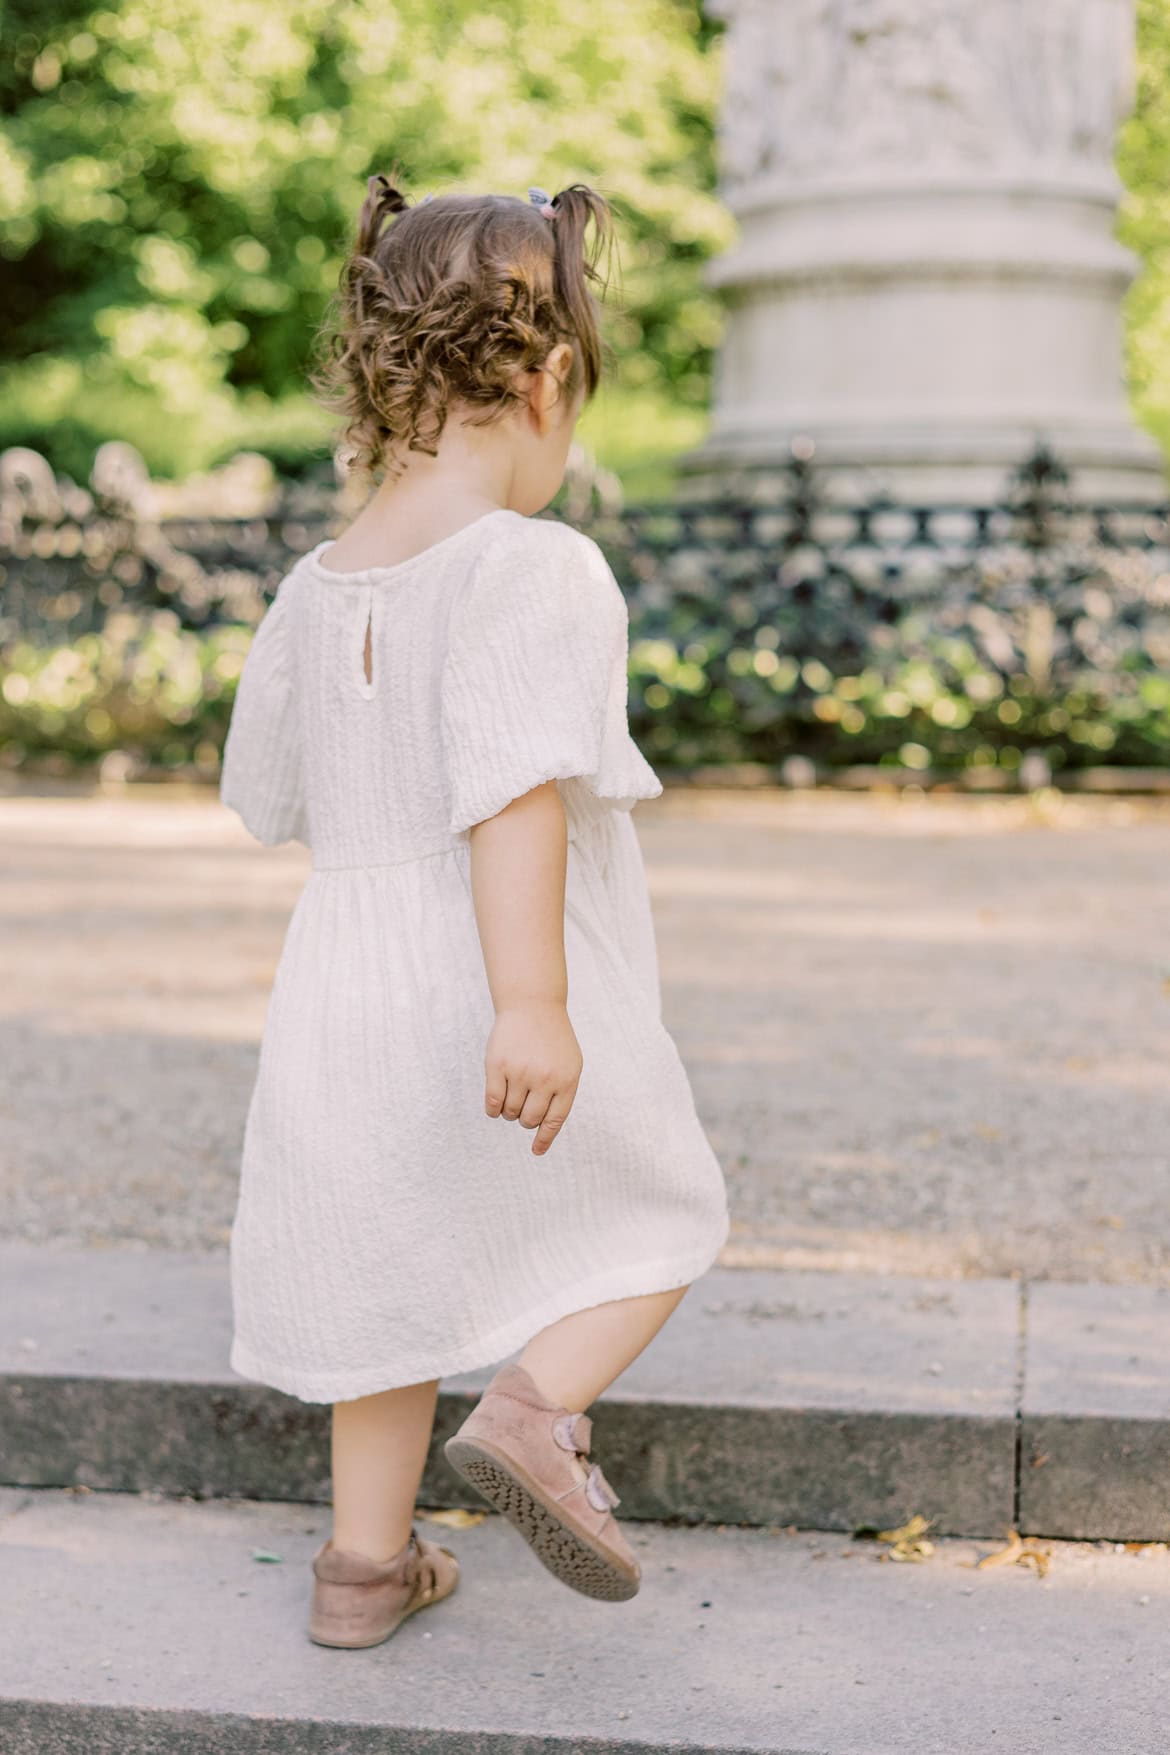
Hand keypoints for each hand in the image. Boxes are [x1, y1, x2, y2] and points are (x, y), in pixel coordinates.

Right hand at [484, 1001, 582, 1155]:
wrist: (532, 1005)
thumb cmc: (552, 1040)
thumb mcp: (569, 1064)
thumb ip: (561, 1094)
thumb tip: (543, 1130)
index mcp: (566, 1080)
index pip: (555, 1120)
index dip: (544, 1138)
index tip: (536, 1151)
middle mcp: (544, 1078)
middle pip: (529, 1119)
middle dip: (524, 1118)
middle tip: (523, 1107)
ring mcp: (520, 1072)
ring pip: (510, 1112)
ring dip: (509, 1111)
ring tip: (512, 1095)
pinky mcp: (497, 1065)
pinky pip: (493, 1102)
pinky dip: (493, 1110)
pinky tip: (495, 1106)